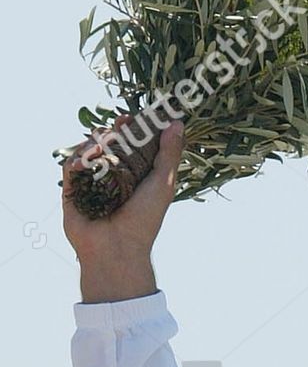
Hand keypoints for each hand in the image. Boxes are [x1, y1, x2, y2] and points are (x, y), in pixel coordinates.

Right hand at [62, 115, 184, 300]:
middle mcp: (112, 179)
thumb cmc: (145, 220)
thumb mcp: (163, 184)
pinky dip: (79, 158)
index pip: (131, 146)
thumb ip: (170, 154)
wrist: (117, 249)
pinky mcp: (72, 191)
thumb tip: (176, 123)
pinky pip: (71, 166)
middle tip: (121, 125)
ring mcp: (91, 184)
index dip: (131, 130)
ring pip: (89, 151)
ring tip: (106, 147)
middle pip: (108, 144)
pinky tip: (89, 159)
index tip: (133, 118)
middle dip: (113, 132)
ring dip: (97, 144)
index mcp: (134, 178)